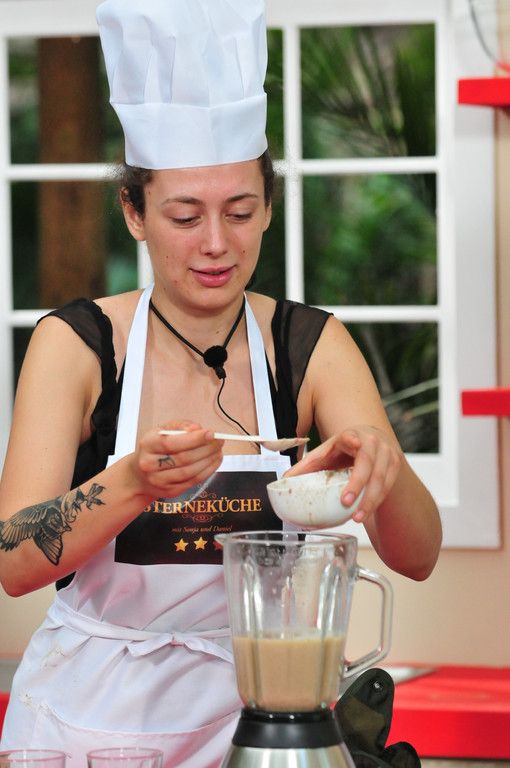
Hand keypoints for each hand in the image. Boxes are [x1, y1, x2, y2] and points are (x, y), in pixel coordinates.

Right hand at [133, 420, 223, 499]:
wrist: (139, 476)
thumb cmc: (155, 449)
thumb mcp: (162, 431)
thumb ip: (180, 426)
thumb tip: (198, 429)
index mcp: (148, 445)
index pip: (171, 443)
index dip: (194, 439)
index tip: (211, 433)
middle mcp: (150, 464)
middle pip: (183, 458)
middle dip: (206, 449)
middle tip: (219, 441)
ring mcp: (160, 481)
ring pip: (190, 472)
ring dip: (209, 461)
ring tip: (219, 451)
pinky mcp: (170, 491)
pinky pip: (193, 481)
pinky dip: (208, 471)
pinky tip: (214, 461)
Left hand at [284, 426, 402, 523]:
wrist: (370, 441)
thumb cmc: (343, 449)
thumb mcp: (325, 453)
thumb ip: (306, 466)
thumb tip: (284, 480)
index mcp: (350, 436)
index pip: (351, 436)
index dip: (353, 440)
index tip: (354, 443)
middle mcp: (371, 442)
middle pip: (368, 463)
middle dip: (358, 483)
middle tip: (346, 502)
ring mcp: (386, 453)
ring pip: (380, 478)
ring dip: (370, 499)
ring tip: (357, 517)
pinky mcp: (395, 465)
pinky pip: (387, 486)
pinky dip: (377, 501)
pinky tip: (365, 513)